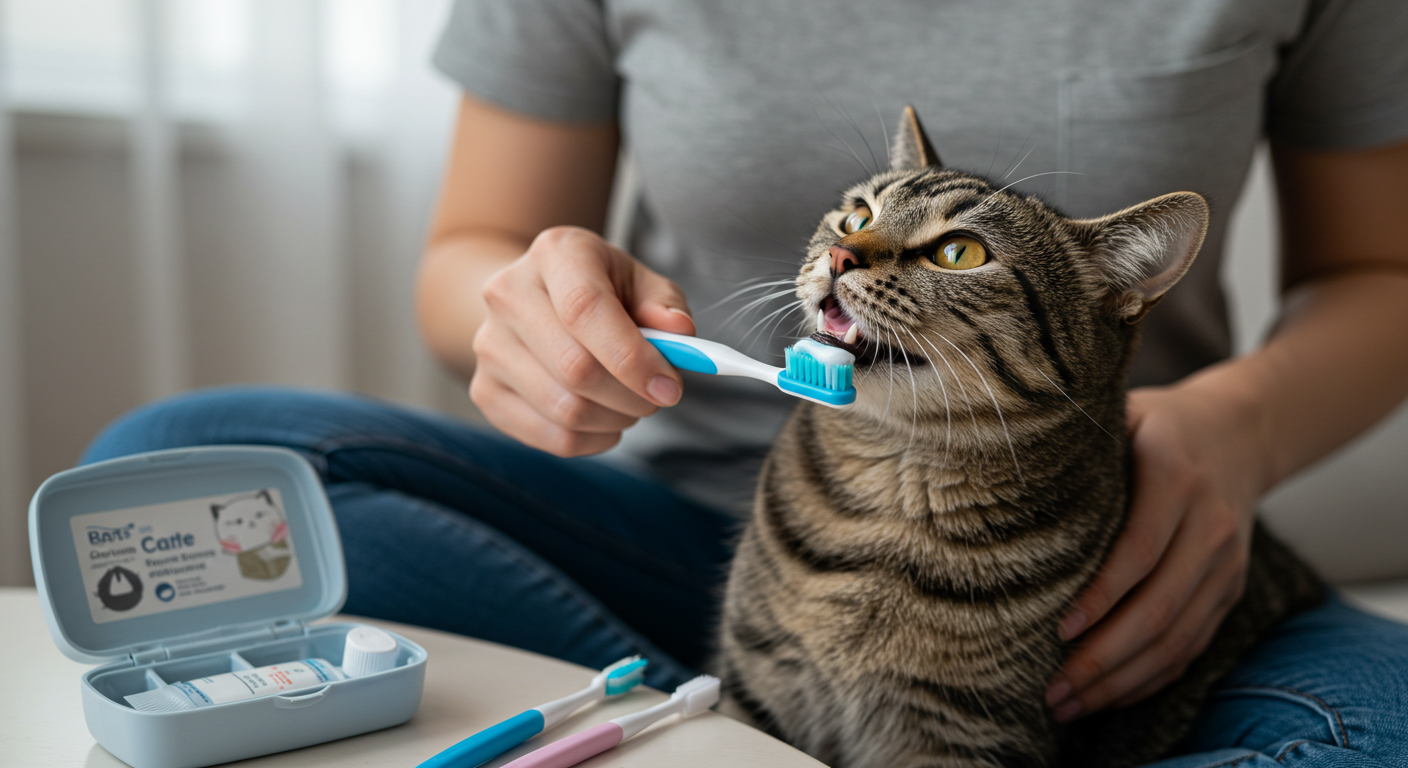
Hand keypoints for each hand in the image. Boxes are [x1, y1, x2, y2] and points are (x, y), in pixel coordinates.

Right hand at [469, 226, 694, 455]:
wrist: (530, 299)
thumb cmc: (599, 290)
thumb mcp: (637, 281)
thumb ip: (664, 304)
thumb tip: (680, 333)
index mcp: (554, 254)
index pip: (586, 310)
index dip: (632, 357)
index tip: (670, 388)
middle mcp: (508, 295)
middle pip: (575, 368)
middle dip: (632, 396)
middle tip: (659, 397)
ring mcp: (488, 346)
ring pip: (566, 411)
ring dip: (616, 419)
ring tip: (630, 403)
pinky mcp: (485, 391)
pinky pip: (552, 438)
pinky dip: (593, 440)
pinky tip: (605, 420)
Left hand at [1044, 374, 1268, 720]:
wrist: (1240, 431)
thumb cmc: (1154, 424)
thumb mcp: (1121, 415)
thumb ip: (1075, 444)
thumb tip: (993, 467)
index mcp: (1175, 476)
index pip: (1140, 549)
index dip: (1102, 596)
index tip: (1058, 630)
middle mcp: (1210, 524)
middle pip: (1161, 606)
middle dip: (1105, 657)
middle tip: (1053, 690)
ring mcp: (1226, 562)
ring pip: (1179, 637)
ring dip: (1124, 680)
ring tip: (1070, 705)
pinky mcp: (1230, 588)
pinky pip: (1193, 645)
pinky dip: (1152, 678)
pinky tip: (1109, 696)